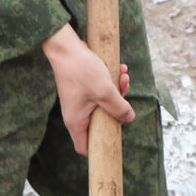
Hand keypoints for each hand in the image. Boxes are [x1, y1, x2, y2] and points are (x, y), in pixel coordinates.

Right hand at [42, 24, 133, 154]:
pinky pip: (100, 92)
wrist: (66, 46)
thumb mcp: (105, 91)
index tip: (114, 141)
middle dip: (116, 111)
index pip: (84, 148)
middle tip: (124, 96)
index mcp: (76, 121)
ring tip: (124, 76)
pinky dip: (110, 83)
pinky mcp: (82, 90)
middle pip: (100, 124)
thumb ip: (119, 107)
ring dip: (116, 93)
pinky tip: (120, 69)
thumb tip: (129, 118)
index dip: (99, 149)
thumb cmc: (81, 70)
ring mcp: (79, 102)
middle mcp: (76, 114)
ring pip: (103, 106)